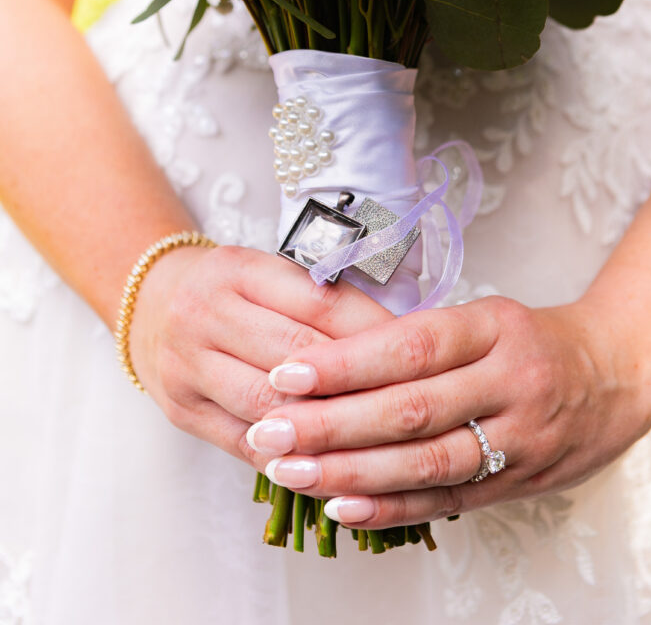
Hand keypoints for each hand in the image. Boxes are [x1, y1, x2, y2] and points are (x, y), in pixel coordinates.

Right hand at [129, 244, 391, 463]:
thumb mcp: (267, 272)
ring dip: (326, 427)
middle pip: (296, 356)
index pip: (319, 303)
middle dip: (358, 383)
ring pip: (270, 406)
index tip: (420, 352)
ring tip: (378, 440)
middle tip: (411, 402)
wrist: (149, 304)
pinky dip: (292, 457)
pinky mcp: (183, 411)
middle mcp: (206, 314)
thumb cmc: (228, 289)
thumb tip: (398, 336)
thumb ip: (320, 299)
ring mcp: (189, 366)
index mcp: (237, 269)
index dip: (373, 331)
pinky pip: (245, 444)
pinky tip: (332, 464)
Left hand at [245, 295, 648, 526]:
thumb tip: (327, 357)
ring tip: (290, 471)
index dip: (345, 363)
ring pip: (425, 463)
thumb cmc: (530, 340)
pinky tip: (341, 507)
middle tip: (271, 429)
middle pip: (411, 409)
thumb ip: (420, 338)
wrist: (611, 377)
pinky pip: (447, 501)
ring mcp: (518, 439)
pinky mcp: (517, 484)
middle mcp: (509, 382)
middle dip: (332, 423)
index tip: (287, 373)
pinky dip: (391, 508)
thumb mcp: (484, 316)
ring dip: (350, 472)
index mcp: (494, 327)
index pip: (411, 345)